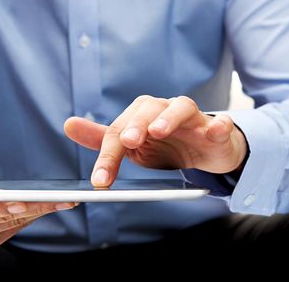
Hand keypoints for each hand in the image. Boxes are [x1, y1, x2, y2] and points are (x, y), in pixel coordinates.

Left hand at [65, 95, 246, 187]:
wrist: (203, 150)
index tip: (100, 180)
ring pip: (181, 108)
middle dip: (136, 125)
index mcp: (141, 116)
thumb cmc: (165, 146)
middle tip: (127, 141)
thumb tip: (68, 125)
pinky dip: (218, 126)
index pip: (120, 130)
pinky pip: (220, 124)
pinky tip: (215, 130)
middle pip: (148, 110)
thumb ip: (103, 138)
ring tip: (159, 131)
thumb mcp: (131, 146)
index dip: (108, 155)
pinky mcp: (216, 130)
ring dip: (169, 117)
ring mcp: (192, 119)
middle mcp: (164, 111)